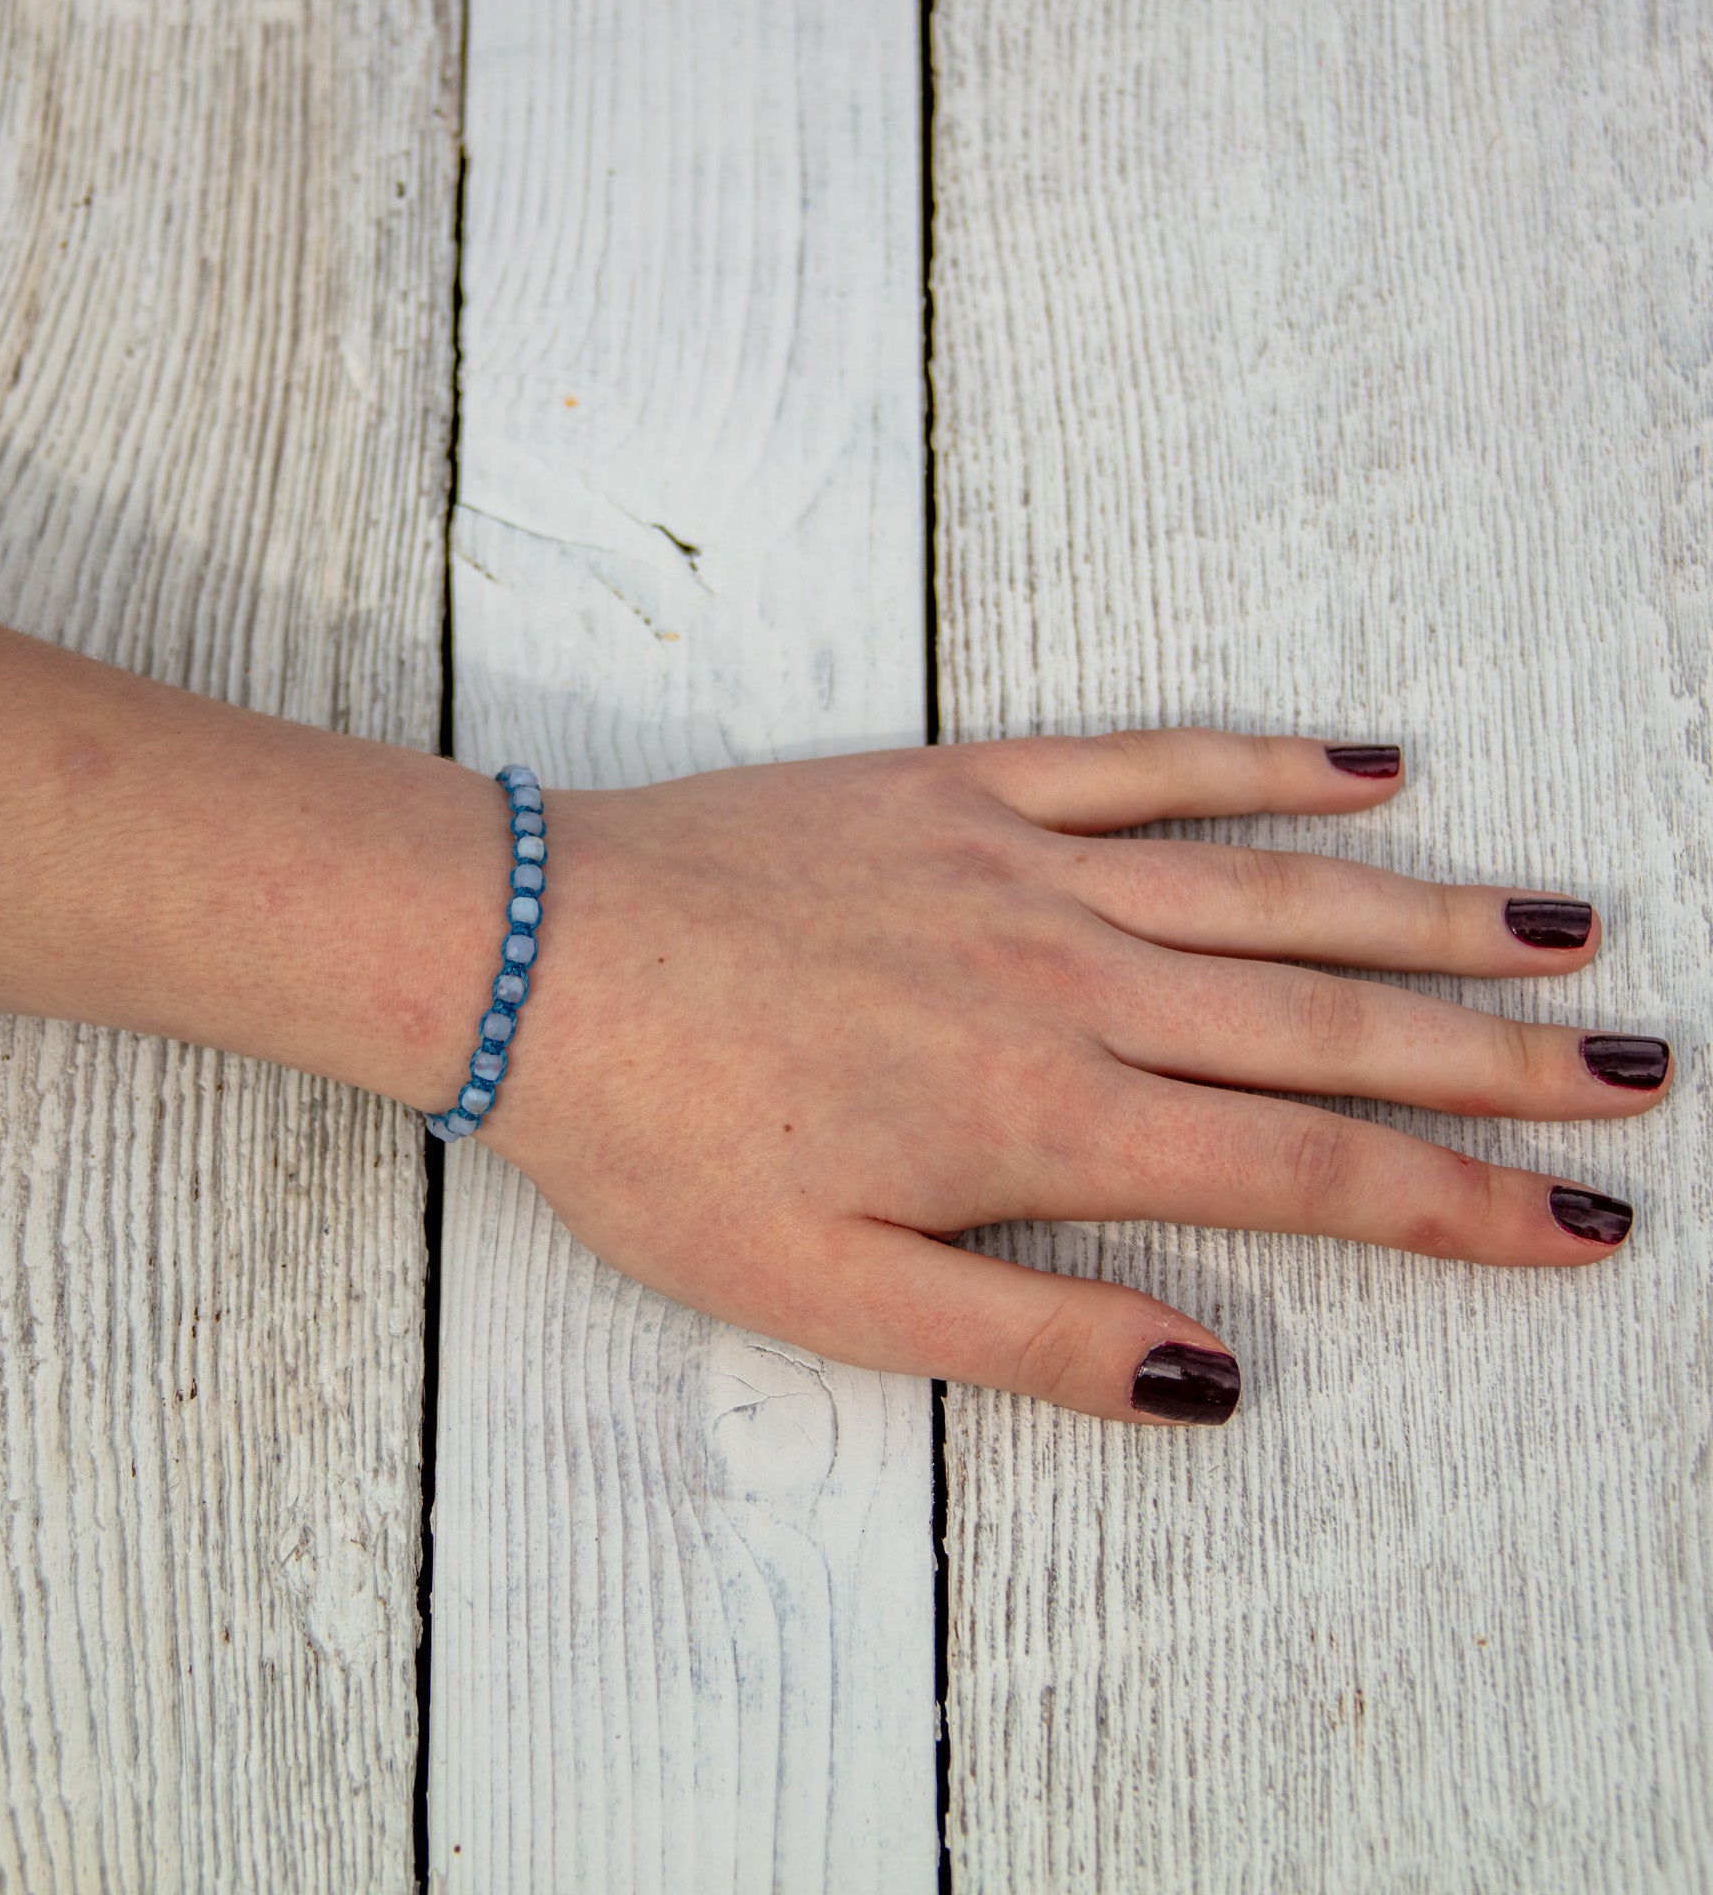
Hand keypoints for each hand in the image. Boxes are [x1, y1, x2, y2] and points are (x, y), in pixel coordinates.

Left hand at [475, 731, 1670, 1423]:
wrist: (531, 961)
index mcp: (1043, 1118)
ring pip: (1269, 889)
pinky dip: (1261, 764)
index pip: (1304, 1165)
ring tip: (1559, 926)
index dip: (1457, 1199)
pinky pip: (1142, 763)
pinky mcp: (957, 788)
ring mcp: (1020, 867)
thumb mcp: (827, 1296)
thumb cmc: (660, 1140)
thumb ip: (1029, 1333)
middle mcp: (1067, 979)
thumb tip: (1217, 1372)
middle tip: (1636, 1065)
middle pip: (1327, 1019)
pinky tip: (1363, 764)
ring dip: (1425, 910)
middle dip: (1495, 1053)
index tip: (1581, 1215)